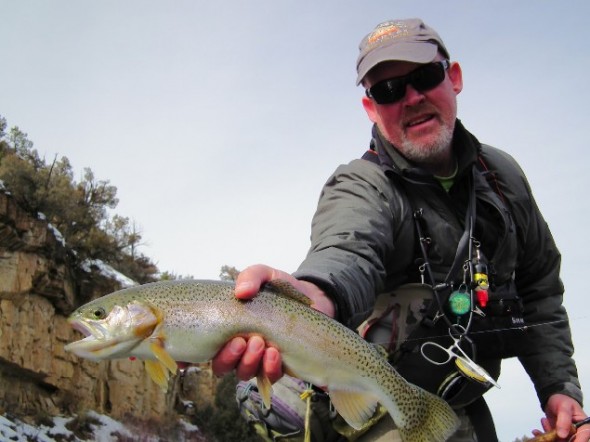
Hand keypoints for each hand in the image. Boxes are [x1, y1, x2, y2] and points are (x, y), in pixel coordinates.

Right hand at [211, 264, 334, 381]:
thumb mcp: (266, 275)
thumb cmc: (281, 289)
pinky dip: (270, 368)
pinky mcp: (278, 367)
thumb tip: (241, 291)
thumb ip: (251, 276)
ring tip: (262, 344)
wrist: (312, 298)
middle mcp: (240, 348)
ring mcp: (258, 359)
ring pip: (244, 372)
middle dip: (230, 357)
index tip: (220, 343)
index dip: (206, 354)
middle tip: (244, 340)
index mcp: (229, 328)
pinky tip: (275, 353)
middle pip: (223, 366)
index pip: (209, 349)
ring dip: (249, 362)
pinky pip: (269, 377)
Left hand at [532, 394, 588, 440]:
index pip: (583, 439)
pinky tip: (536, 432)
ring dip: (547, 439)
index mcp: (584, 427)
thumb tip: (562, 435)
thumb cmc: (563, 401)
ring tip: (541, 427)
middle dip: (556, 440)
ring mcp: (567, 436)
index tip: (562, 440)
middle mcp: (577, 433)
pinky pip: (551, 440)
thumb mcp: (564, 407)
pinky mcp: (558, 436)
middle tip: (545, 435)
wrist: (553, 398)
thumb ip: (564, 420)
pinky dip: (543, 437)